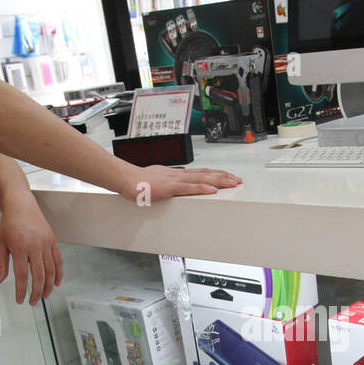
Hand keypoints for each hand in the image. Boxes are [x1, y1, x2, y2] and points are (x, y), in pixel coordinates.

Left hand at [0, 192, 62, 305]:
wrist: (21, 205)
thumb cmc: (9, 224)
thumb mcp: (0, 243)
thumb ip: (1, 264)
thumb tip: (0, 281)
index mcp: (19, 248)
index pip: (21, 276)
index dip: (21, 291)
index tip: (20, 300)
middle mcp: (34, 247)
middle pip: (38, 276)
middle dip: (36, 292)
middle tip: (33, 302)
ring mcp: (46, 244)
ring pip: (50, 270)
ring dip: (48, 286)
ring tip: (44, 295)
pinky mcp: (53, 241)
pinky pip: (58, 261)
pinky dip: (59, 274)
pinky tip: (56, 283)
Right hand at [118, 165, 241, 203]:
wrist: (126, 180)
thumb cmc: (139, 182)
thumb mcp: (159, 182)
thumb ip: (170, 187)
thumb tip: (177, 191)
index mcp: (177, 175)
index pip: (202, 173)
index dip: (216, 174)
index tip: (228, 176)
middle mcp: (179, 175)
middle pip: (206, 174)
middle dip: (223, 177)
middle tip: (237, 180)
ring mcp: (175, 181)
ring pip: (201, 179)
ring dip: (218, 181)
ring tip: (232, 183)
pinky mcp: (169, 188)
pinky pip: (188, 188)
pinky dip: (202, 189)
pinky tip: (212, 191)